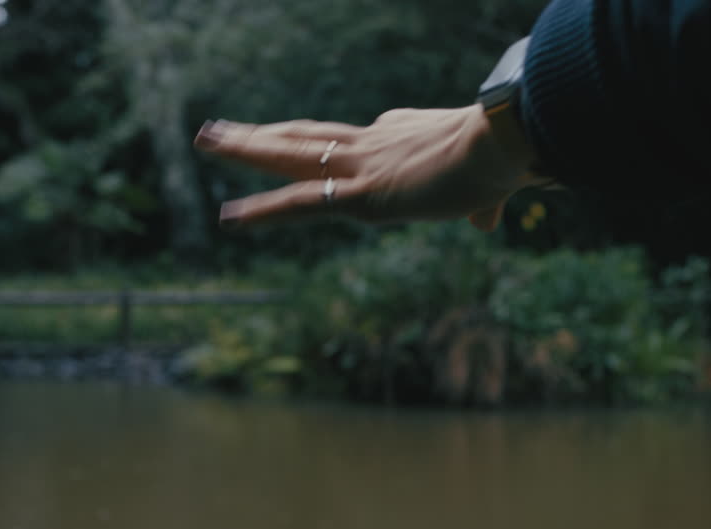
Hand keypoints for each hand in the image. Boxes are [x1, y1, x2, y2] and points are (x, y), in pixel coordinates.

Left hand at [193, 104, 536, 231]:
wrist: (502, 143)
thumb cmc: (505, 158)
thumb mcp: (490, 186)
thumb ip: (481, 204)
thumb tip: (486, 222)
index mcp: (401, 134)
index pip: (358, 141)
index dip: (338, 149)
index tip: (314, 147)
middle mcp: (373, 142)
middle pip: (307, 135)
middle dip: (265, 132)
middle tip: (225, 125)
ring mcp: (362, 167)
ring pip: (290, 155)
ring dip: (244, 148)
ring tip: (206, 138)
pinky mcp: (361, 196)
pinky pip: (299, 204)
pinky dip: (263, 212)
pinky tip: (229, 217)